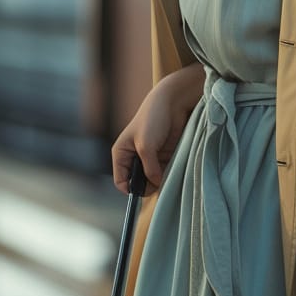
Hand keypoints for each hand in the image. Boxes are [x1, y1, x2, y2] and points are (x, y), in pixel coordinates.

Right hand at [111, 63, 203, 191]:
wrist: (173, 103)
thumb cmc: (153, 120)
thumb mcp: (146, 146)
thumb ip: (149, 168)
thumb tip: (155, 184)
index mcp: (122, 154)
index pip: (121, 181)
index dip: (131, 189)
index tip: (143, 191)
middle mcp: (134, 158)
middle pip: (137, 182)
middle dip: (147, 186)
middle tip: (158, 183)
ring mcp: (150, 158)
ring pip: (152, 179)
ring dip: (159, 181)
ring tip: (167, 175)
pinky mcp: (164, 156)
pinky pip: (164, 173)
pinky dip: (168, 175)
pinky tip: (173, 171)